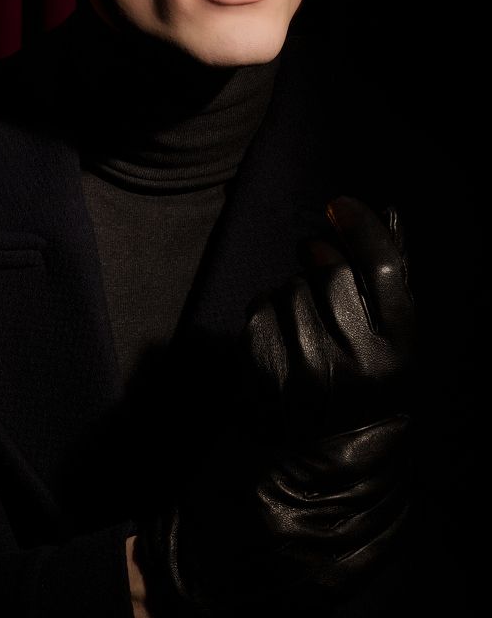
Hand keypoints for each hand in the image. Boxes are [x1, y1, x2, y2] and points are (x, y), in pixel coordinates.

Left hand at [245, 193, 413, 438]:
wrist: (324, 456)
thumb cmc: (366, 382)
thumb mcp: (394, 341)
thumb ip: (389, 280)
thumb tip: (386, 210)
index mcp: (399, 349)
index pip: (382, 267)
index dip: (361, 228)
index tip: (339, 204)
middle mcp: (356, 359)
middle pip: (330, 269)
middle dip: (319, 255)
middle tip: (314, 255)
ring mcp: (308, 366)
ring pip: (291, 285)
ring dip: (294, 289)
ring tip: (304, 321)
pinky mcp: (266, 370)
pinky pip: (261, 306)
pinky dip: (268, 310)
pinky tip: (281, 336)